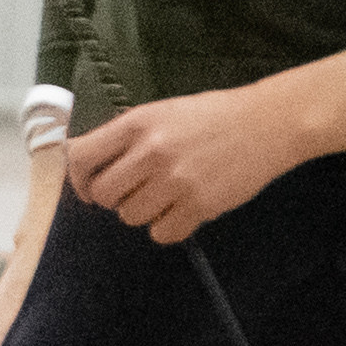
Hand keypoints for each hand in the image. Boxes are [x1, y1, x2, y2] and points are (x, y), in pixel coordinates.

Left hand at [62, 59, 345, 248]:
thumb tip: (87, 162)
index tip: (88, 188)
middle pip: (104, 194)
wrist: (268, 123)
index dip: (78, 179)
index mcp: (137, 123)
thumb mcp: (162, 112)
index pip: (80, 157)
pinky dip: (168, 227)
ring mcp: (176, 180)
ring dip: (143, 212)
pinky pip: (162, 233)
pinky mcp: (200, 205)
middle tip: (134, 192)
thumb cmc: (212, 116)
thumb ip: (126, 135)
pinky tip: (182, 210)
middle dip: (113, 199)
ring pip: (130, 216)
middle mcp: (152, 151)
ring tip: (166, 195)